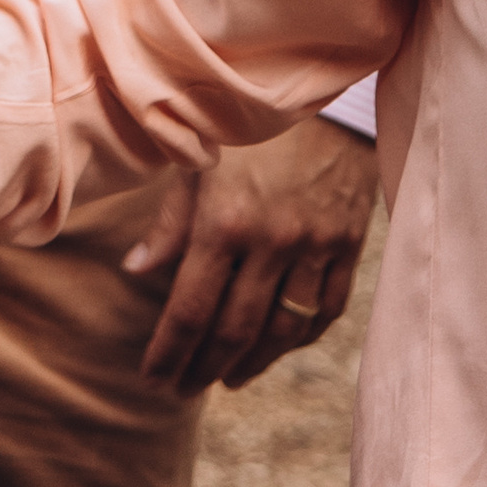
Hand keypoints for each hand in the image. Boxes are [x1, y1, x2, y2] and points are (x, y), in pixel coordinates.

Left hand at [124, 118, 376, 394]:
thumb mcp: (198, 163)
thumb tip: (137, 270)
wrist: (325, 96)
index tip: (152, 380)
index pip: (190, 309)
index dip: (169, 353)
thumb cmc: (248, 128)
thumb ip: (170, 223)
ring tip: (226, 378)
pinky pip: (326, 311)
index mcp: (224, 222)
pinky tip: (278, 346)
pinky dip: (300, 337)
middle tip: (184, 390)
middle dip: (203, 369)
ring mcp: (314, 247)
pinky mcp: (348, 246)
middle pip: (234, 331)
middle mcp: (269, 242)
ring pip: (282, 331)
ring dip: (251, 363)